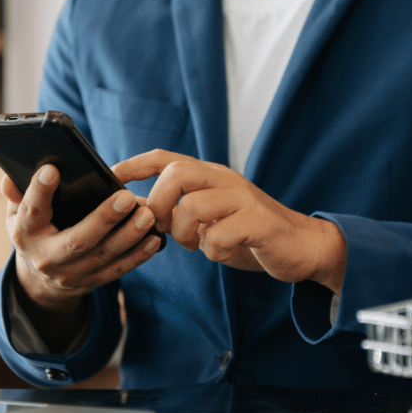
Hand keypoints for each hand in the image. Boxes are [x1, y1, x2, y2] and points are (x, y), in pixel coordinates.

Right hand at [2, 164, 161, 313]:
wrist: (40, 281)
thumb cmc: (35, 232)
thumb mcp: (17, 215)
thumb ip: (16, 195)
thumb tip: (9, 176)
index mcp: (26, 234)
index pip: (31, 211)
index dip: (40, 191)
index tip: (53, 169)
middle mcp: (47, 258)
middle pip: (78, 240)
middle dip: (104, 219)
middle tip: (125, 197)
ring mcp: (71, 274)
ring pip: (103, 256)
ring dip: (129, 236)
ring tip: (148, 215)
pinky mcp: (92, 282)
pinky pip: (118, 270)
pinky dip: (138, 255)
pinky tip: (154, 239)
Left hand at [112, 150, 346, 293]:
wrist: (302, 246)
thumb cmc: (249, 233)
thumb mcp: (210, 219)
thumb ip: (180, 212)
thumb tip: (137, 212)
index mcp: (210, 176)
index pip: (165, 158)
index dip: (134, 164)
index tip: (109, 177)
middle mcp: (225, 180)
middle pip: (176, 173)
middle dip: (159, 204)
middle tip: (164, 227)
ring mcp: (243, 200)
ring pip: (193, 206)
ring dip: (184, 233)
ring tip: (197, 245)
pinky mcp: (258, 223)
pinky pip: (218, 237)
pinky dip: (212, 252)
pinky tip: (223, 254)